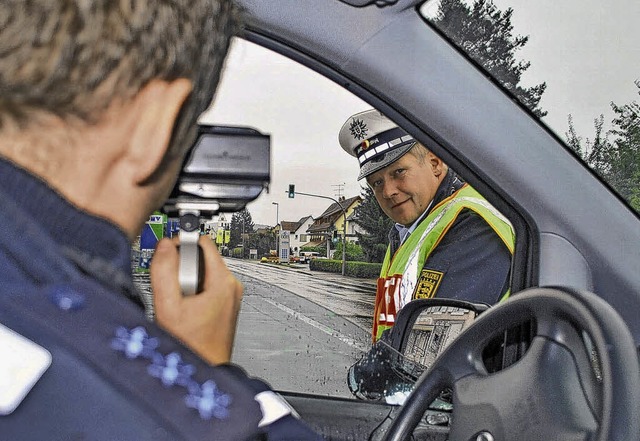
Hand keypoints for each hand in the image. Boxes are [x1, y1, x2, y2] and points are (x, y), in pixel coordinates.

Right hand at [151, 236, 242, 364]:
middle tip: (172, 287)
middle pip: (202, 256)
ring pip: (203, 270)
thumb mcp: (168, 306)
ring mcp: (231, 295)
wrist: (203, 369)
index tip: (167, 256)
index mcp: (223, 282)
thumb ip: (164, 271)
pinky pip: (207, 284)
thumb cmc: (190, 346)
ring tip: (179, 302)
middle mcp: (232, 286)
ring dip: (186, 280)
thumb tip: (165, 245)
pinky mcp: (226, 303)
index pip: (203, 241)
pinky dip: (193, 290)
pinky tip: (186, 308)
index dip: (181, 244)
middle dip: (182, 266)